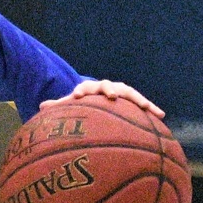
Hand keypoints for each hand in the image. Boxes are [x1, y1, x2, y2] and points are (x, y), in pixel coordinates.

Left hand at [39, 79, 164, 117]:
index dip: (81, 91)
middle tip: (112, 96)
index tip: (78, 96)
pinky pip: (143, 104)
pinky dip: (151, 108)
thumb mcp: (71, 105)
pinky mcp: (133, 99)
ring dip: (137, 99)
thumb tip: (40, 107)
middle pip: (107, 86)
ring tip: (144, 107)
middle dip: (109, 90)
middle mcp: (105, 87)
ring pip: (129, 93)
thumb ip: (59, 106)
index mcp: (88, 89)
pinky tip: (161, 116)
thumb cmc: (83, 103)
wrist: (99, 95)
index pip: (84, 87)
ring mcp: (121, 91)